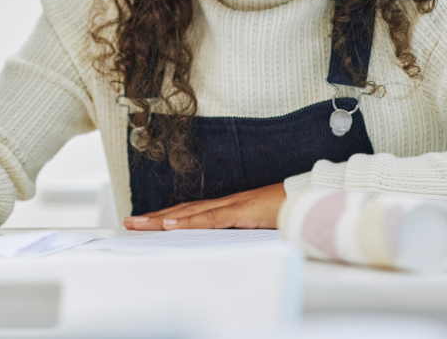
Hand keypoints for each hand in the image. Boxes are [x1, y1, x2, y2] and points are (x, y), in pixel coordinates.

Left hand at [124, 183, 286, 230]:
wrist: (316, 201)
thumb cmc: (294, 214)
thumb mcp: (264, 228)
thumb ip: (245, 233)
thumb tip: (230, 245)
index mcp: (232, 207)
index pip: (193, 211)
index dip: (168, 216)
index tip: (147, 221)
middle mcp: (228, 203)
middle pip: (184, 210)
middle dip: (154, 217)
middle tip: (129, 222)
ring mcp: (235, 205)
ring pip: (191, 212)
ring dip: (162, 219)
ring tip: (139, 224)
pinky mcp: (243, 212)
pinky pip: (212, 218)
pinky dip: (190, 222)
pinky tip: (172, 225)